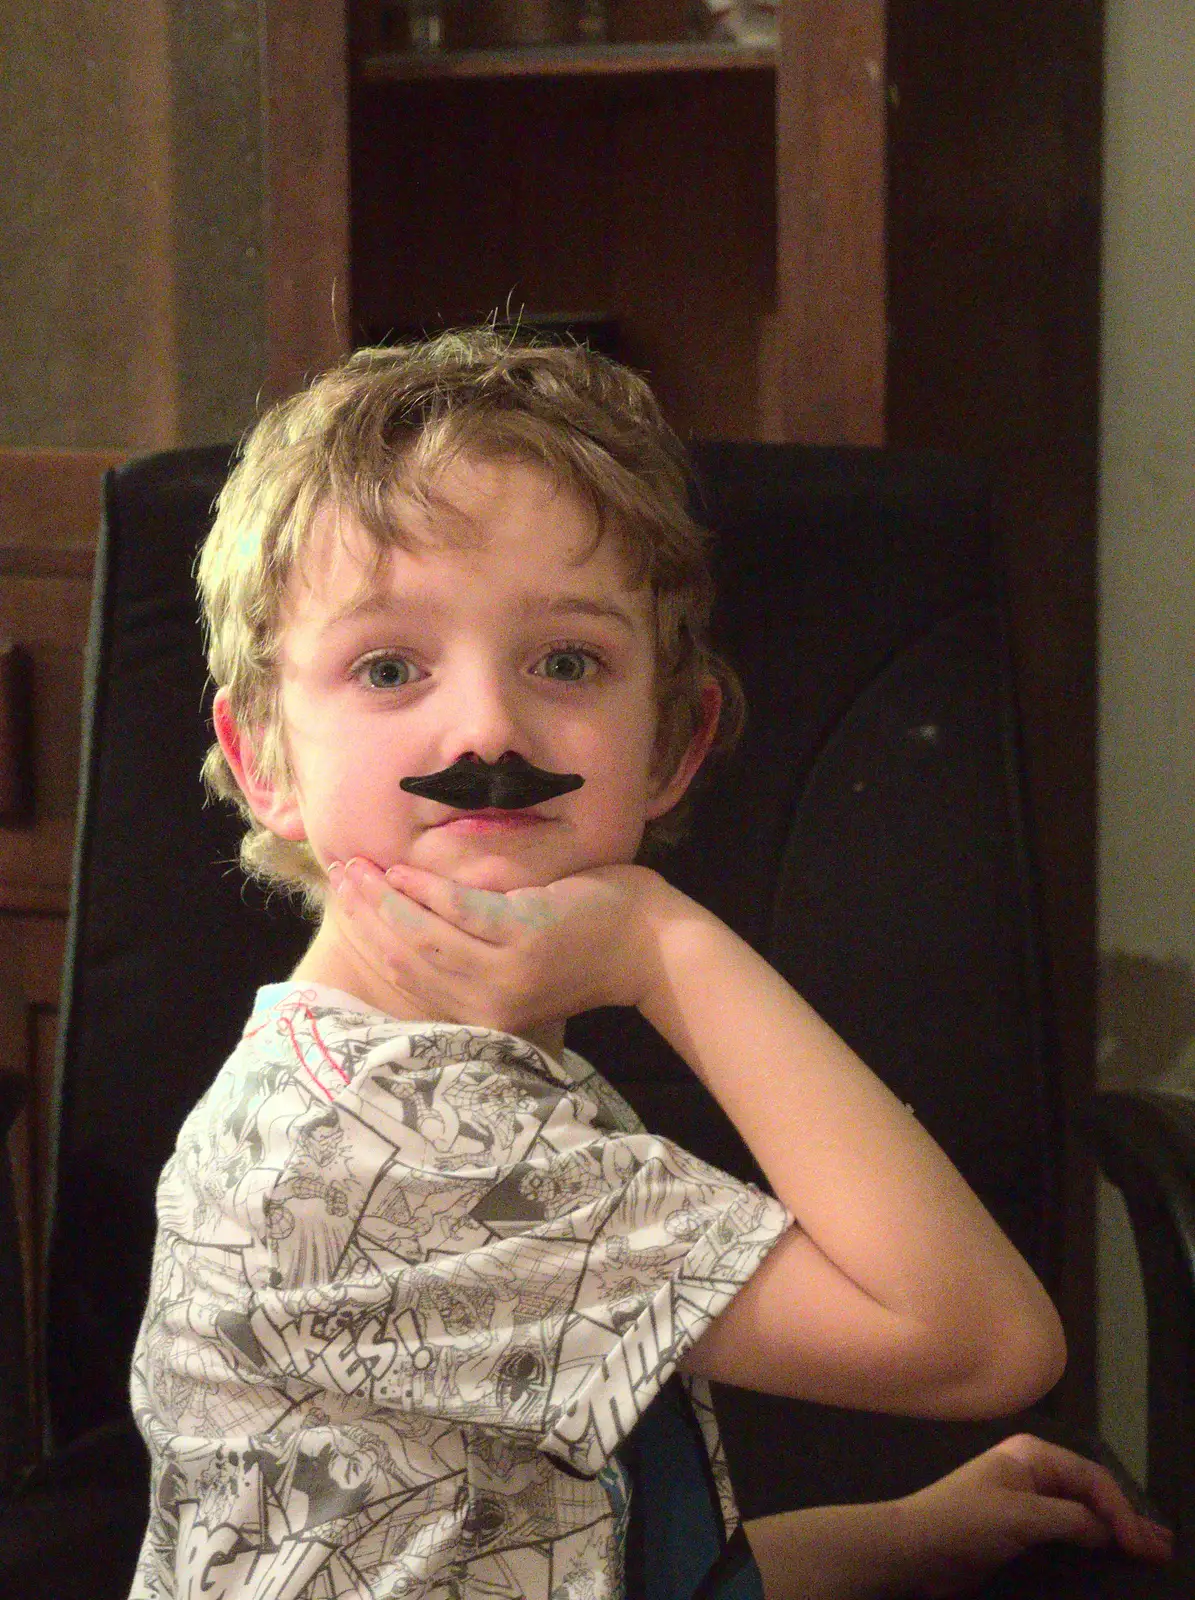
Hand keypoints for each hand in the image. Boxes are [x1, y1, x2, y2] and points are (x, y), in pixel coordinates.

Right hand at [327, 855, 678, 1037]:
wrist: (646, 943)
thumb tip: (404, 923)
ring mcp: (505, 974)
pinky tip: (402, 870)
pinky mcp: (523, 938)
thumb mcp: (514, 965)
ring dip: (383, 900)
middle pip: (405, 958)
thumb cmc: (581, 946)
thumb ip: (467, 956)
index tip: (345, 904)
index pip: (408, 979)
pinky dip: (424, 890)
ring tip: (358, 869)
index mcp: (482, 1016)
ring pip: (423, 937)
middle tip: (338, 878)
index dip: (370, 940)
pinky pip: (458, 910)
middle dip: (365, 916)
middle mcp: (488, 1005)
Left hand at [892, 1433, 1172, 1595]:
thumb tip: (1108, 1529)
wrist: (915, 1549)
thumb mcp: (1021, 1517)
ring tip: (1148, 1551)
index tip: (1144, 1548)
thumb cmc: (964, 1522)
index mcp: (1032, 1456)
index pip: (1092, 1479)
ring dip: (1114, 1530)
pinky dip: (1093, 1541)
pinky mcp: (1020, 1528)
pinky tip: (1110, 1554)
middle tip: (1162, 1547)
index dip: (1122, 1511)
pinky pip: (1067, 1531)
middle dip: (1126, 1517)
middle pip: (1091, 1492)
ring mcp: (1028, 1500)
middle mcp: (1033, 1472)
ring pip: (1083, 1512)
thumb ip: (1070, 1520)